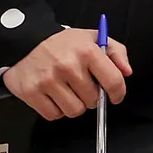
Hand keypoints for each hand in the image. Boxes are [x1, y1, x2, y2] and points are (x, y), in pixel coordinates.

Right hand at [2, 27, 130, 120]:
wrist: (25, 40)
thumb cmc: (62, 43)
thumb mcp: (92, 38)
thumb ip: (116, 52)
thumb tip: (126, 72)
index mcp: (87, 51)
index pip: (113, 80)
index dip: (118, 92)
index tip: (116, 96)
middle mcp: (68, 66)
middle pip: (93, 100)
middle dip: (91, 96)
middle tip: (83, 87)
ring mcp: (49, 80)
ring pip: (74, 111)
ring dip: (74, 105)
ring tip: (68, 91)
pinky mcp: (32, 92)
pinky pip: (54, 115)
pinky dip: (56, 110)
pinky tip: (54, 96)